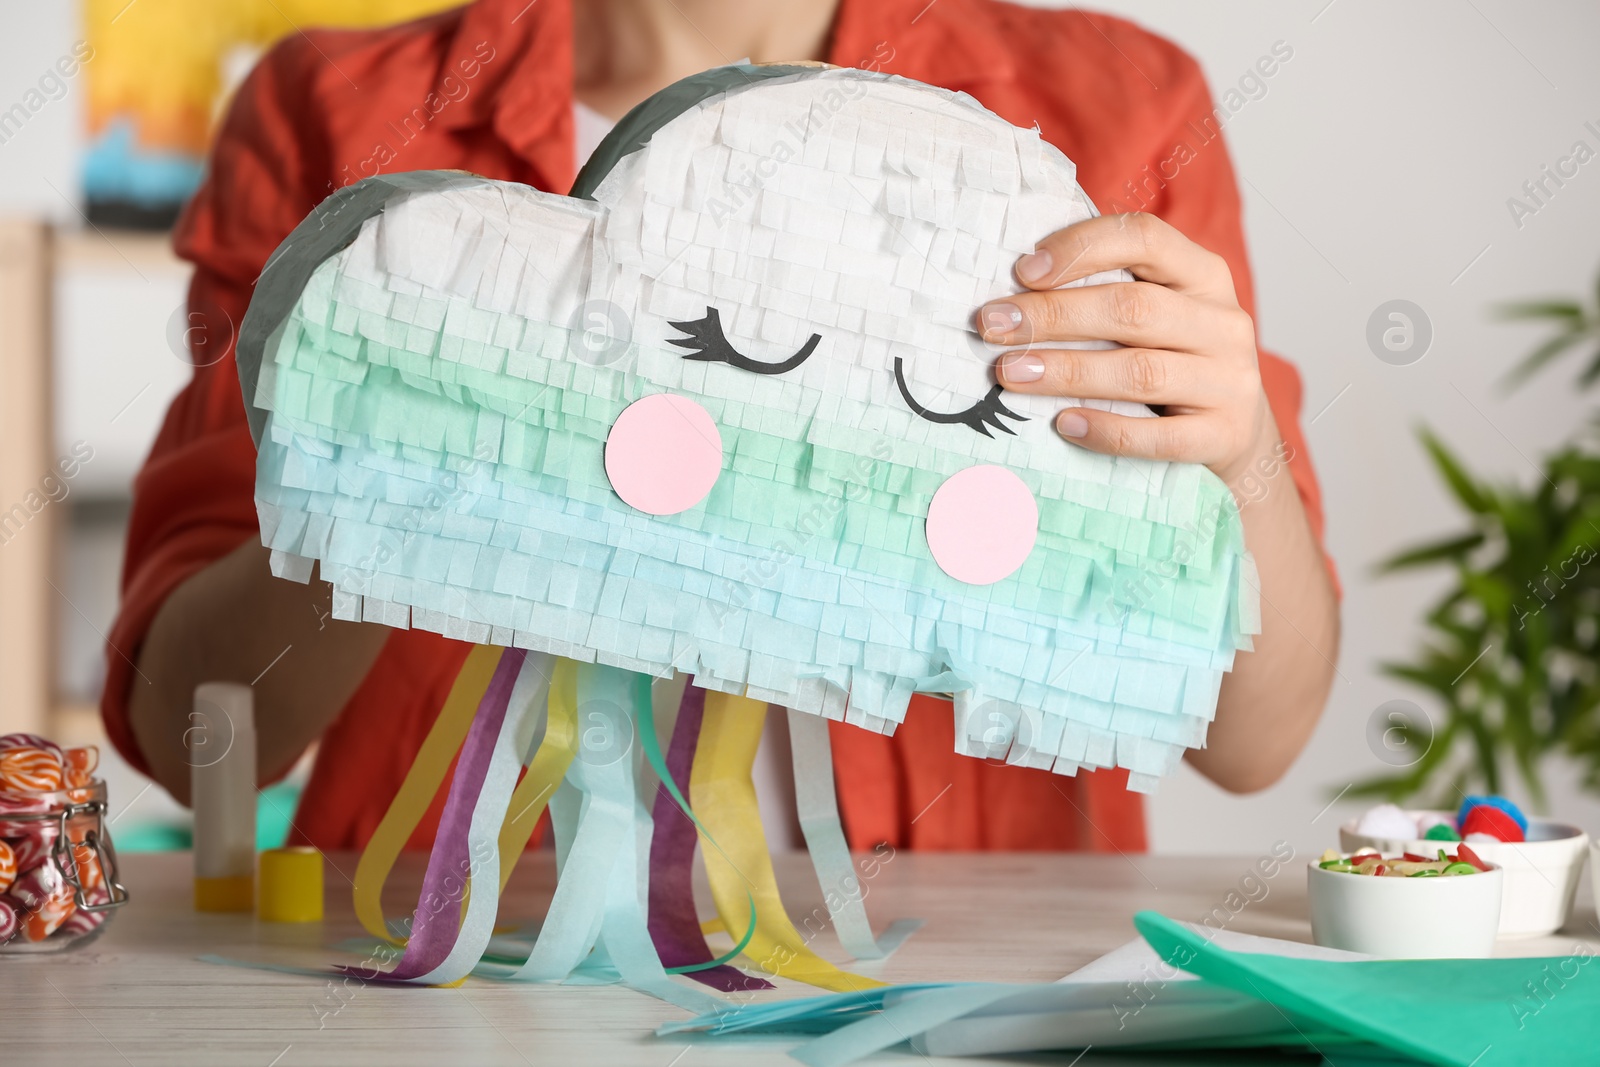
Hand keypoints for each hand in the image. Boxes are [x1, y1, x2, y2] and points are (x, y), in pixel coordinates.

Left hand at [980, 212, 1276, 485]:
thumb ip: (1106, 292)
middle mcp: (1223, 322)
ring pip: (1140, 372)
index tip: (1022, 271)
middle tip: (992, 325)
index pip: (1145, 238)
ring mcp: (1228, 381)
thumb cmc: (1175, 361)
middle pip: (1133, 308)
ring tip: (1009, 374)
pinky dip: (1106, 429)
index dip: (1082, 248)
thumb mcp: (1158, 314)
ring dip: (1067, 370)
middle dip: (1054, 315)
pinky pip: (1158, 436)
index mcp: (1203, 275)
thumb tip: (1013, 292)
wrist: (1238, 432)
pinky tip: (1063, 424)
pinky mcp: (1223, 436)